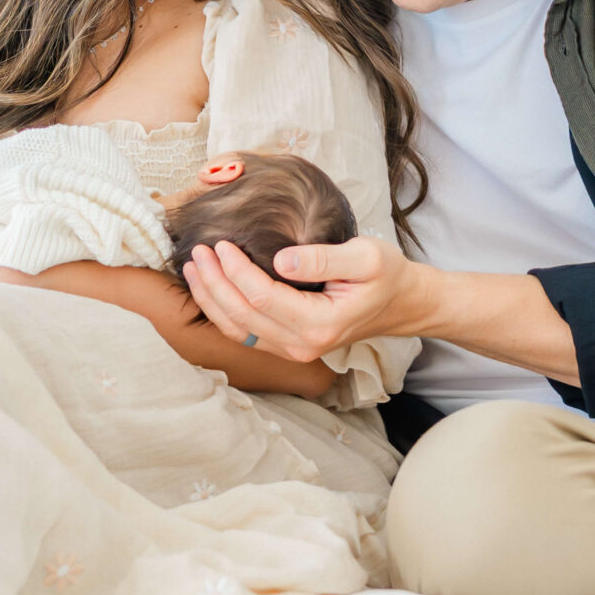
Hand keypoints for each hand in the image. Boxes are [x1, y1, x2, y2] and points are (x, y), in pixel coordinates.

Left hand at [181, 235, 420, 363]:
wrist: (402, 303)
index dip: (236, 271)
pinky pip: (244, 333)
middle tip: (197, 251)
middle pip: (242, 316)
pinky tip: (209, 287)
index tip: (221, 244)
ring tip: (192, 268)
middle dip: (214, 283)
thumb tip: (281, 260)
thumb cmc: (387, 275)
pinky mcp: (287, 345)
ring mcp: (293, 350)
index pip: (263, 298)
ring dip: (210, 299)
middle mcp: (302, 345)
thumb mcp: (366, 257)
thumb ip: (324, 258)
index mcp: (320, 324)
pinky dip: (221, 311)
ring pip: (237, 330)